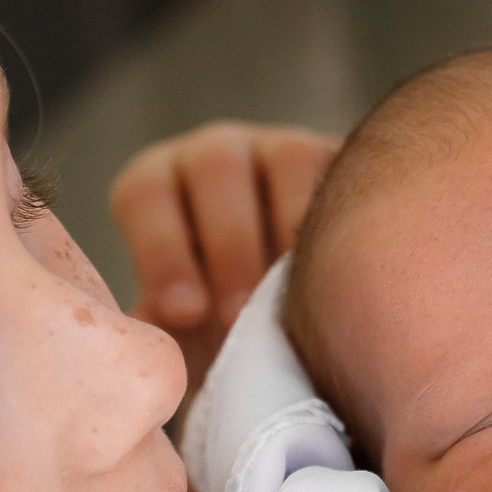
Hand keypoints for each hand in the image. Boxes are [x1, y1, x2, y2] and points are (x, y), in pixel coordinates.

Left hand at [109, 122, 337, 384]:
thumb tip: (149, 341)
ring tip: (297, 298)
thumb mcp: (187, 329)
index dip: (162, 253)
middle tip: (237, 317)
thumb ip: (164, 330)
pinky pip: (347, 174)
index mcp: (161, 185)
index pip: (145, 196)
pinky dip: (345, 224)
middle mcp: (218, 155)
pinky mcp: (344, 161)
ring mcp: (285, 149)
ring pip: (288, 160)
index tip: (183, 313)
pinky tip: (345, 278)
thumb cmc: (224, 325)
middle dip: (229, 248)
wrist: (298, 317)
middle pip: (216, 169)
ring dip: (292, 231)